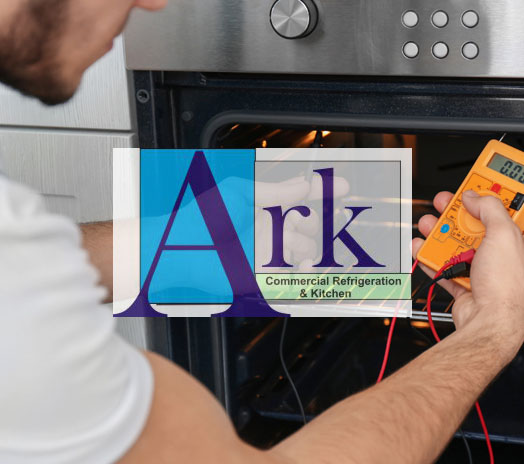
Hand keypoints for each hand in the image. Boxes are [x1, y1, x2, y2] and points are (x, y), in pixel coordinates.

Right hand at [412, 190, 523, 359]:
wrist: (489, 323)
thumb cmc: (506, 288)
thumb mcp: (503, 236)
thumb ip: (489, 210)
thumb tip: (474, 196)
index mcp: (514, 239)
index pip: (502, 208)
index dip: (487, 193)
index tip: (473, 182)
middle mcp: (499, 253)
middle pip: (473, 224)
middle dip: (454, 212)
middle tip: (442, 202)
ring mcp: (479, 268)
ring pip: (454, 244)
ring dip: (437, 235)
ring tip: (426, 226)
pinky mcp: (462, 282)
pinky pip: (441, 266)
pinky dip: (429, 258)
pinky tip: (421, 249)